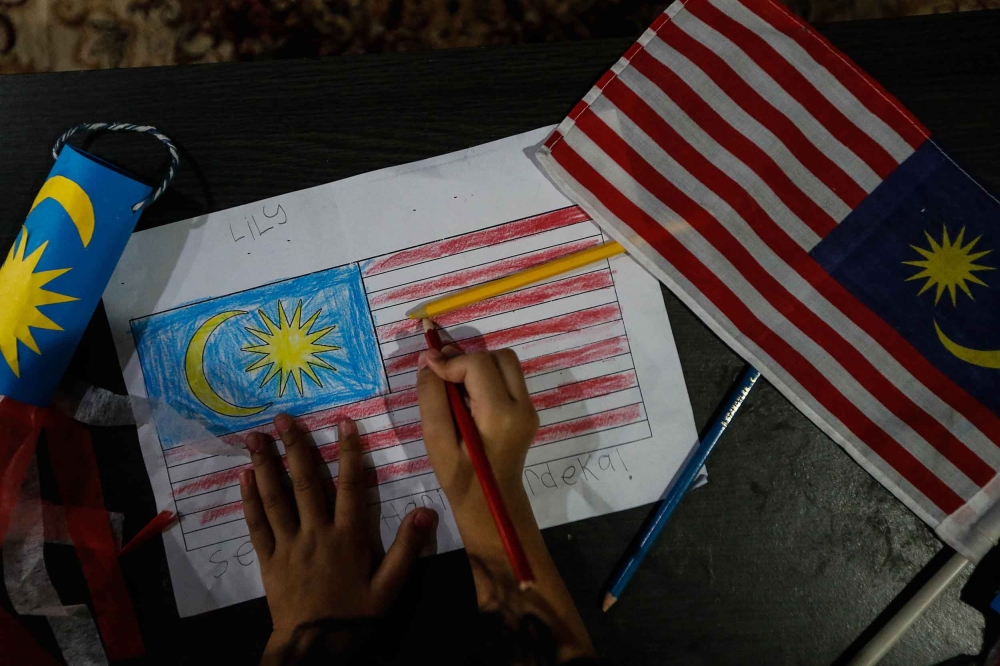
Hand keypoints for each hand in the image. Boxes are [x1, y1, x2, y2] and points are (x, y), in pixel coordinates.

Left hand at [240, 414, 437, 662]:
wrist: (313, 648)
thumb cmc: (354, 616)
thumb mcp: (390, 588)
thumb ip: (407, 549)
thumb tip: (425, 511)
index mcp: (347, 537)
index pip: (349, 486)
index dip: (348, 453)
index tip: (343, 423)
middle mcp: (316, 533)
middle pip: (304, 483)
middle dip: (294, 447)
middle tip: (282, 417)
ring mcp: (289, 545)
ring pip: (275, 498)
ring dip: (265, 465)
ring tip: (255, 437)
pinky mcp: (269, 559)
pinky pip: (257, 525)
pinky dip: (250, 500)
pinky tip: (244, 477)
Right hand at [416, 346, 593, 659]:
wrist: (491, 507)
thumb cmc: (460, 479)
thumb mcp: (436, 441)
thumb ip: (432, 398)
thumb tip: (429, 359)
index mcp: (501, 416)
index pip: (477, 364)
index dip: (449, 360)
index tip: (426, 367)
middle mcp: (523, 407)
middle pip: (498, 357)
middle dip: (467, 360)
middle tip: (441, 376)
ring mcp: (529, 409)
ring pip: (505, 364)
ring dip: (478, 367)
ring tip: (453, 388)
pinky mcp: (527, 412)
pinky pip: (507, 379)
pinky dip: (485, 378)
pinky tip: (466, 399)